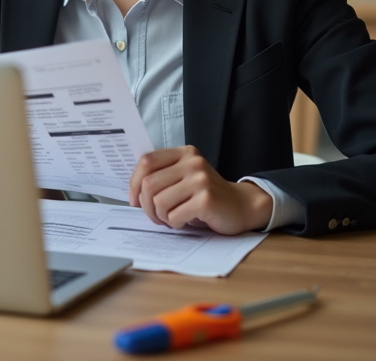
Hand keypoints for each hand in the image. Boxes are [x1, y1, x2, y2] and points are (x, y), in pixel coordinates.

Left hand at [128, 146, 272, 234]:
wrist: (241, 205)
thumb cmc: (207, 195)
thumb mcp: (185, 177)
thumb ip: (163, 176)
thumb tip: (134, 192)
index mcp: (184, 153)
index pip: (146, 161)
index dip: (134, 183)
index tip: (135, 200)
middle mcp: (192, 162)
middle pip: (149, 184)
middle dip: (146, 206)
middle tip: (155, 216)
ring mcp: (200, 180)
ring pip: (159, 202)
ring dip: (161, 217)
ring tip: (171, 218)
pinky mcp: (206, 199)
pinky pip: (174, 215)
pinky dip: (174, 223)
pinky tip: (184, 221)